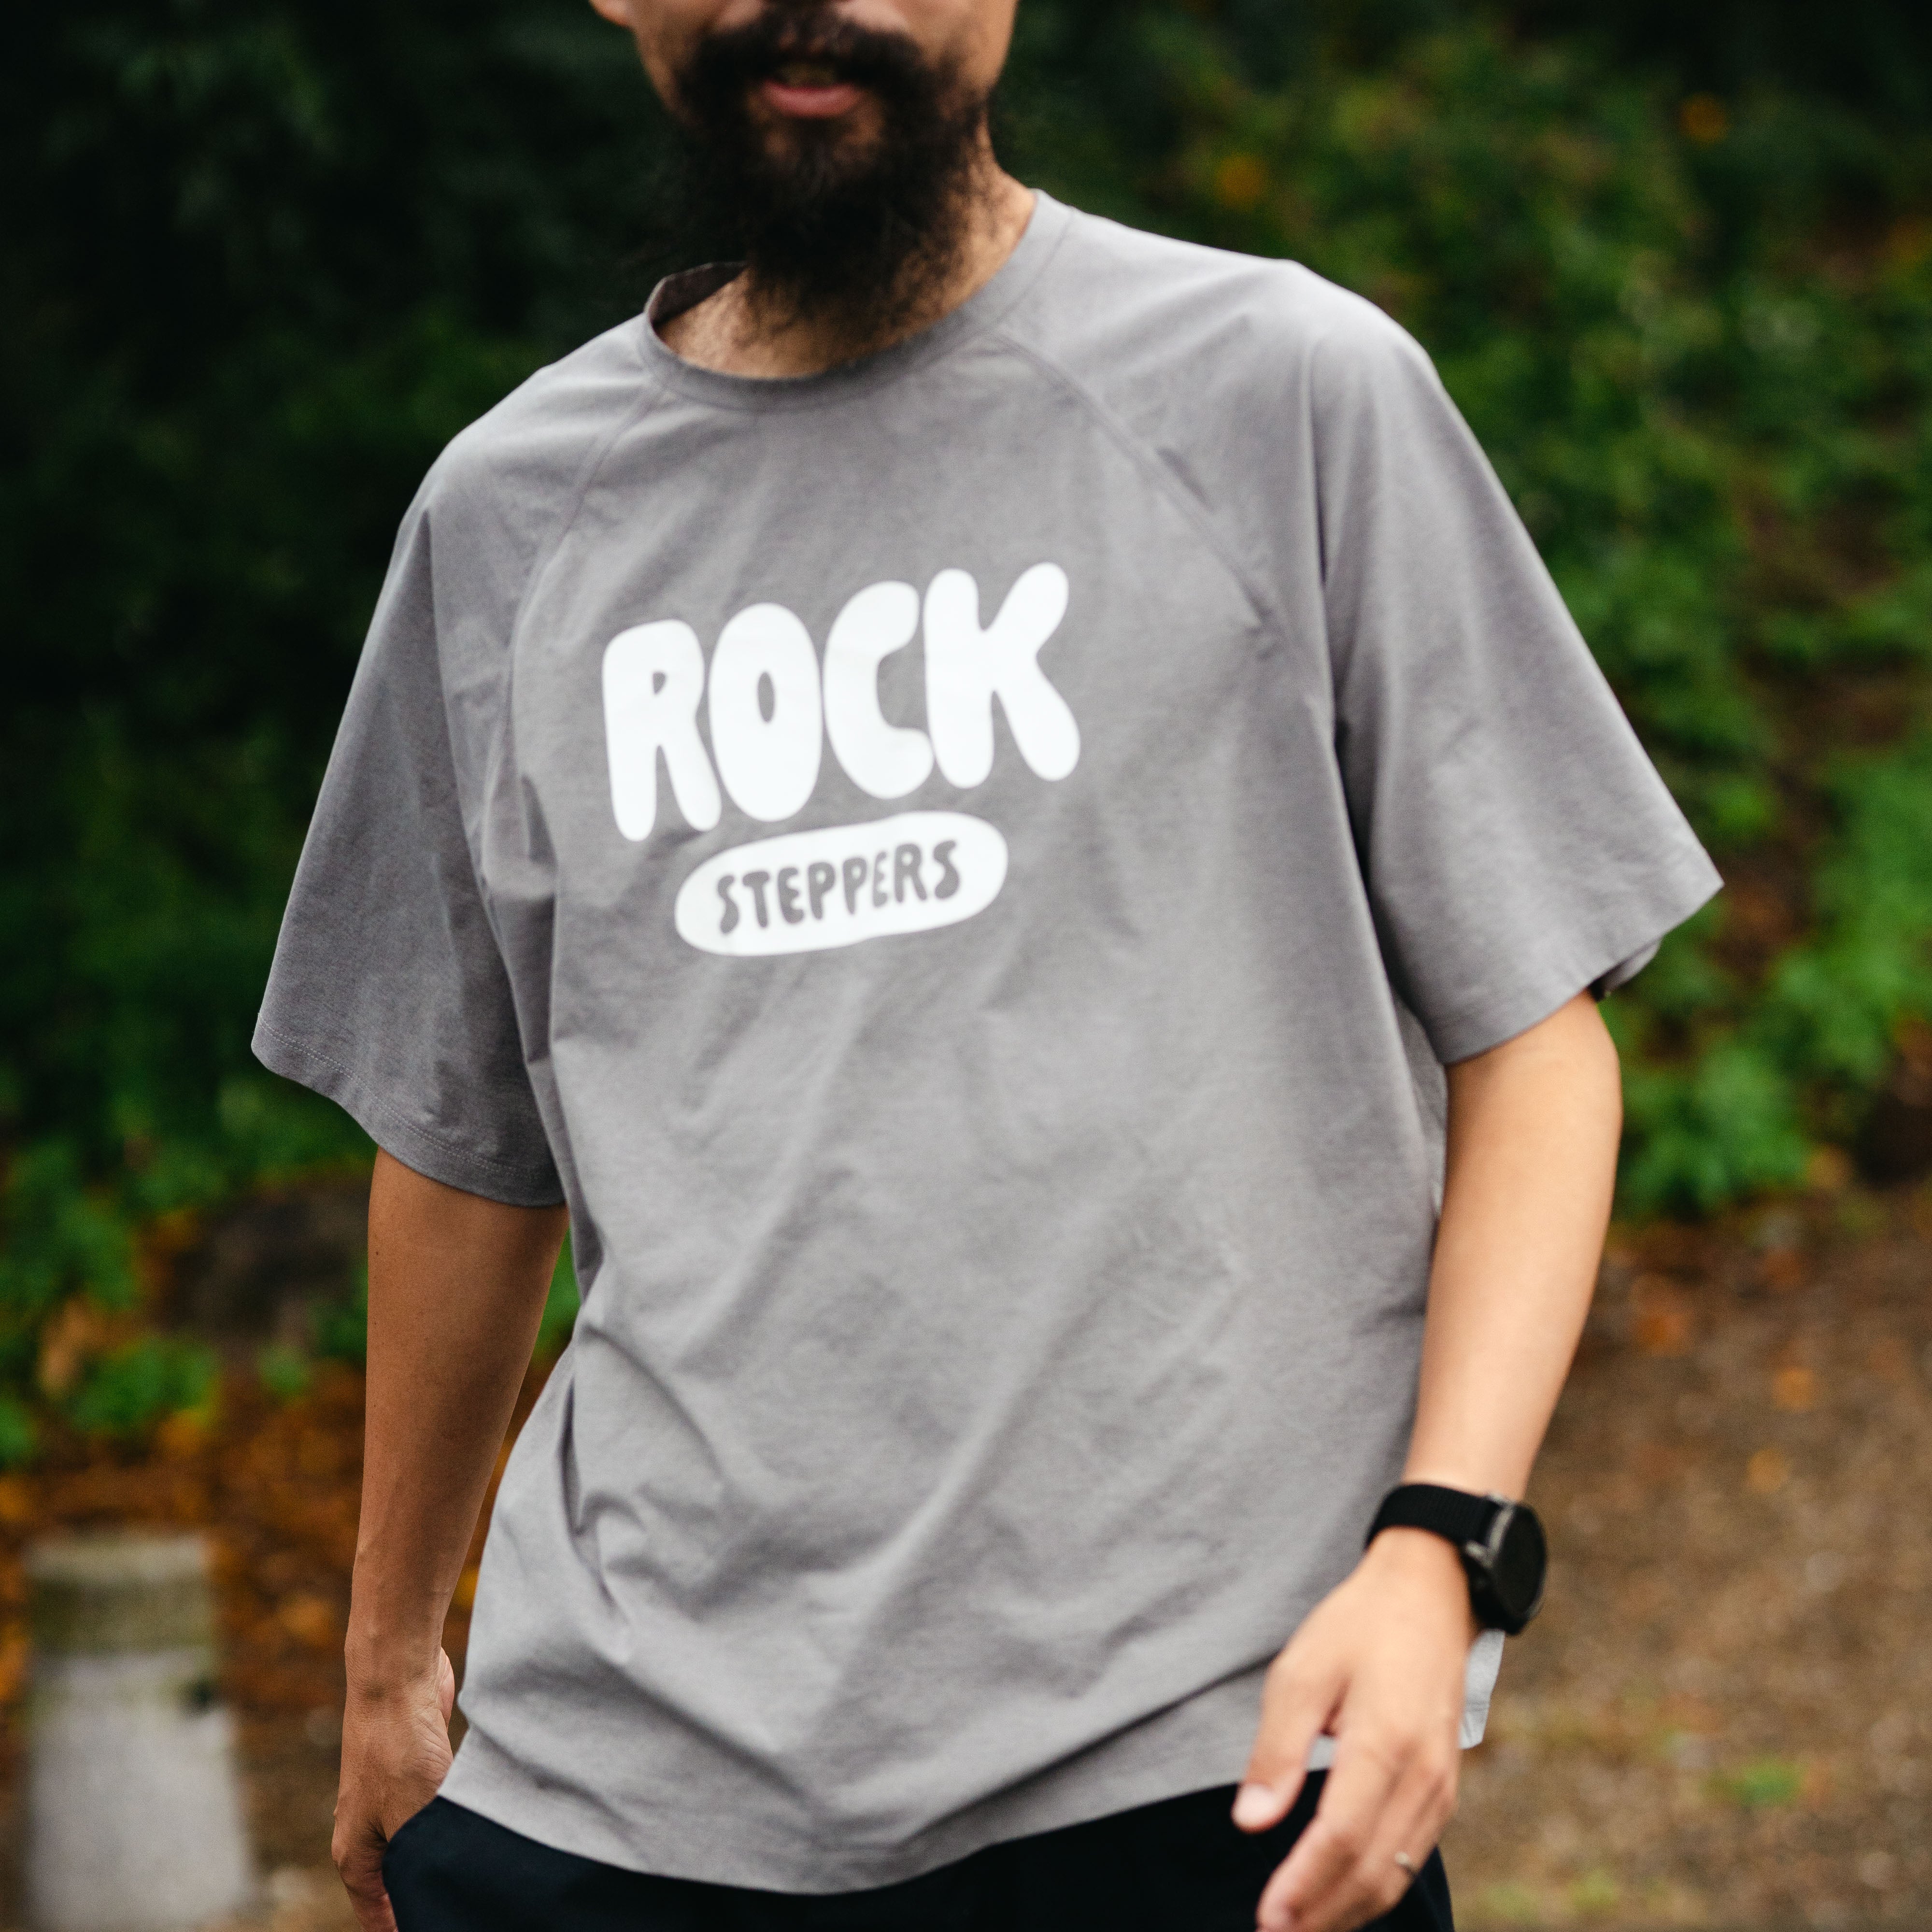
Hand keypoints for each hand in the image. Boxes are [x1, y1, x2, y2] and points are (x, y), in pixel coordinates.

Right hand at [333, 1647, 456, 1930]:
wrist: (396, 1679)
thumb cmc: (397, 1749)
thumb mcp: (413, 1818)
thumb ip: (421, 1864)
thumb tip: (438, 1900)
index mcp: (356, 1857)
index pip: (380, 1919)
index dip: (406, 1931)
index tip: (443, 1929)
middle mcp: (369, 1835)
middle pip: (400, 1886)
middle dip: (430, 1897)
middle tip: (470, 1909)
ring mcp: (392, 1803)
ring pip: (422, 1849)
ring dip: (447, 1861)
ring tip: (481, 1881)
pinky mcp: (417, 1775)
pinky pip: (437, 1816)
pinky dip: (456, 1828)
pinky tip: (485, 1833)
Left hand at [1234, 1530, 1473, 1931]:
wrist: (1429, 1596)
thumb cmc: (1358, 1628)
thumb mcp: (1301, 1670)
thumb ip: (1277, 1749)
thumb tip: (1251, 1822)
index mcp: (1385, 1744)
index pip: (1340, 1839)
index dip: (1303, 1887)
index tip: (1266, 1918)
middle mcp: (1422, 1777)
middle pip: (1371, 1870)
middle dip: (1322, 1915)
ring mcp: (1440, 1787)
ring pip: (1395, 1872)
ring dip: (1348, 1911)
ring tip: (1300, 1931)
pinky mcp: (1444, 1789)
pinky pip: (1410, 1855)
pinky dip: (1375, 1887)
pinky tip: (1341, 1899)